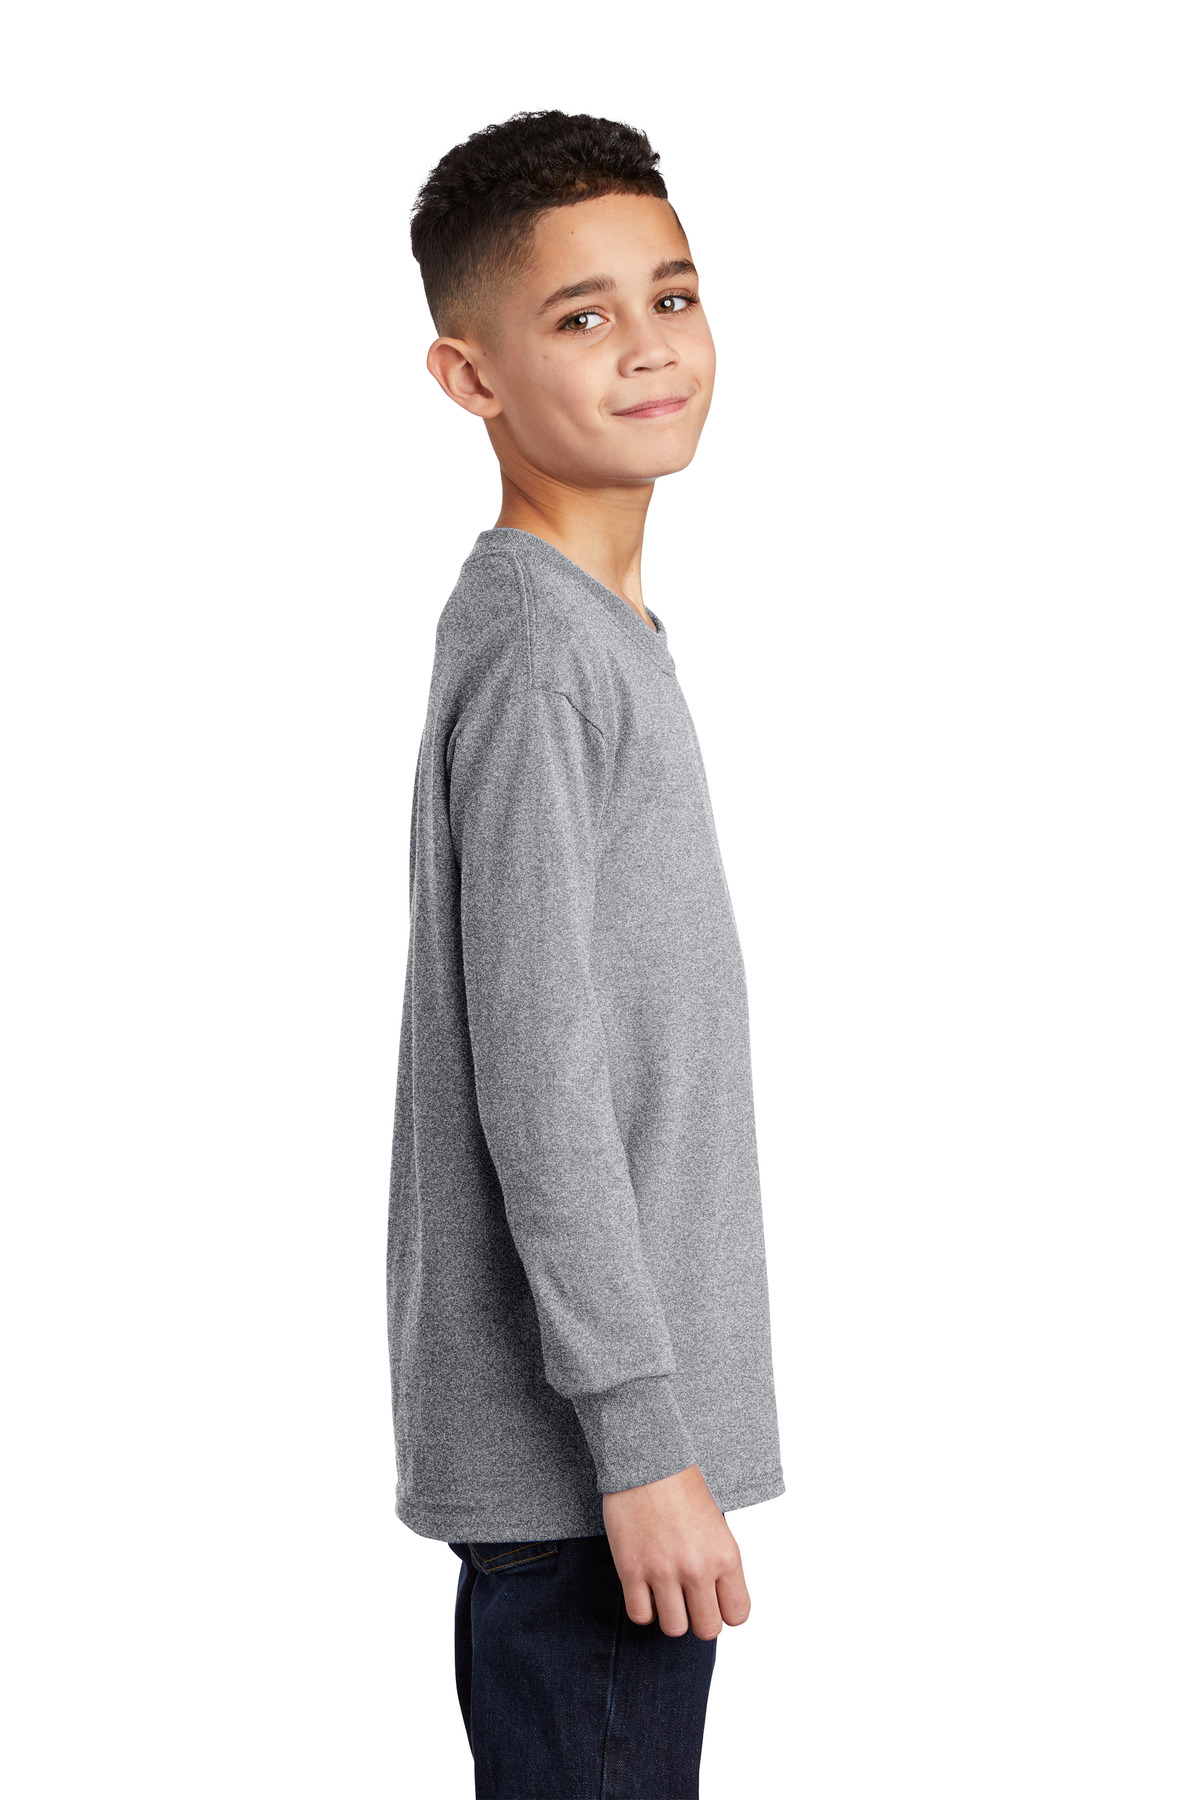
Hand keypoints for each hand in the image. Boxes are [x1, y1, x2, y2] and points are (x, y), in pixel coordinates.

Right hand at [601, 1461, 750, 1639]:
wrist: (647, 1459)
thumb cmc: (682, 1485)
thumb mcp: (716, 1525)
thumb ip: (717, 1563)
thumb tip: (712, 1597)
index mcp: (726, 1556)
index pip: (738, 1614)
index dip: (724, 1610)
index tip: (712, 1599)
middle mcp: (698, 1569)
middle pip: (707, 1629)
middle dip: (698, 1618)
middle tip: (688, 1599)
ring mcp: (663, 1571)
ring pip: (674, 1629)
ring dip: (669, 1614)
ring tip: (664, 1592)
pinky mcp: (632, 1569)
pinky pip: (640, 1616)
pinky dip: (643, 1609)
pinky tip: (644, 1589)